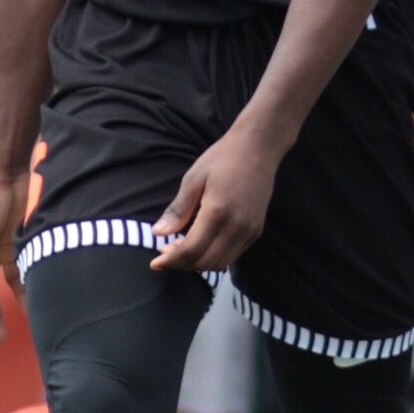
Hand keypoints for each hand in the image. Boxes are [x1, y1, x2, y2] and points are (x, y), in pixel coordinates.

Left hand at [150, 127, 278, 273]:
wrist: (259, 148)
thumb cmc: (223, 158)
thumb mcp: (193, 179)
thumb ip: (178, 209)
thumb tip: (158, 232)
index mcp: (218, 212)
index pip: (191, 249)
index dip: (171, 260)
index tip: (154, 263)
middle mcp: (237, 227)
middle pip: (205, 262)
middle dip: (181, 264)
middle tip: (165, 252)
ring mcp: (249, 231)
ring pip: (220, 263)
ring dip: (198, 262)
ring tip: (181, 248)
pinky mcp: (256, 231)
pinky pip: (232, 255)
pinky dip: (214, 256)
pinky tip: (201, 243)